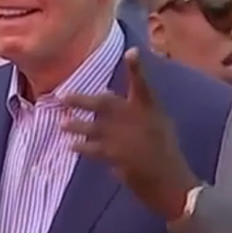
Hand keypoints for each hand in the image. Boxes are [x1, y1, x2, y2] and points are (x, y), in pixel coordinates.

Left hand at [62, 48, 198, 219]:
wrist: (169, 179)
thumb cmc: (166, 152)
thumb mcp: (159, 124)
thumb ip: (140, 111)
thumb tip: (115, 105)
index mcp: (150, 109)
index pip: (143, 84)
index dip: (137, 68)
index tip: (132, 52)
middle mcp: (136, 118)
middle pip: (105, 103)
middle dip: (82, 100)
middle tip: (64, 97)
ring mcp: (124, 137)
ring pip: (93, 127)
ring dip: (76, 125)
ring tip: (62, 123)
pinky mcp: (116, 155)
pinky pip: (93, 149)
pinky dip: (81, 147)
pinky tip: (72, 145)